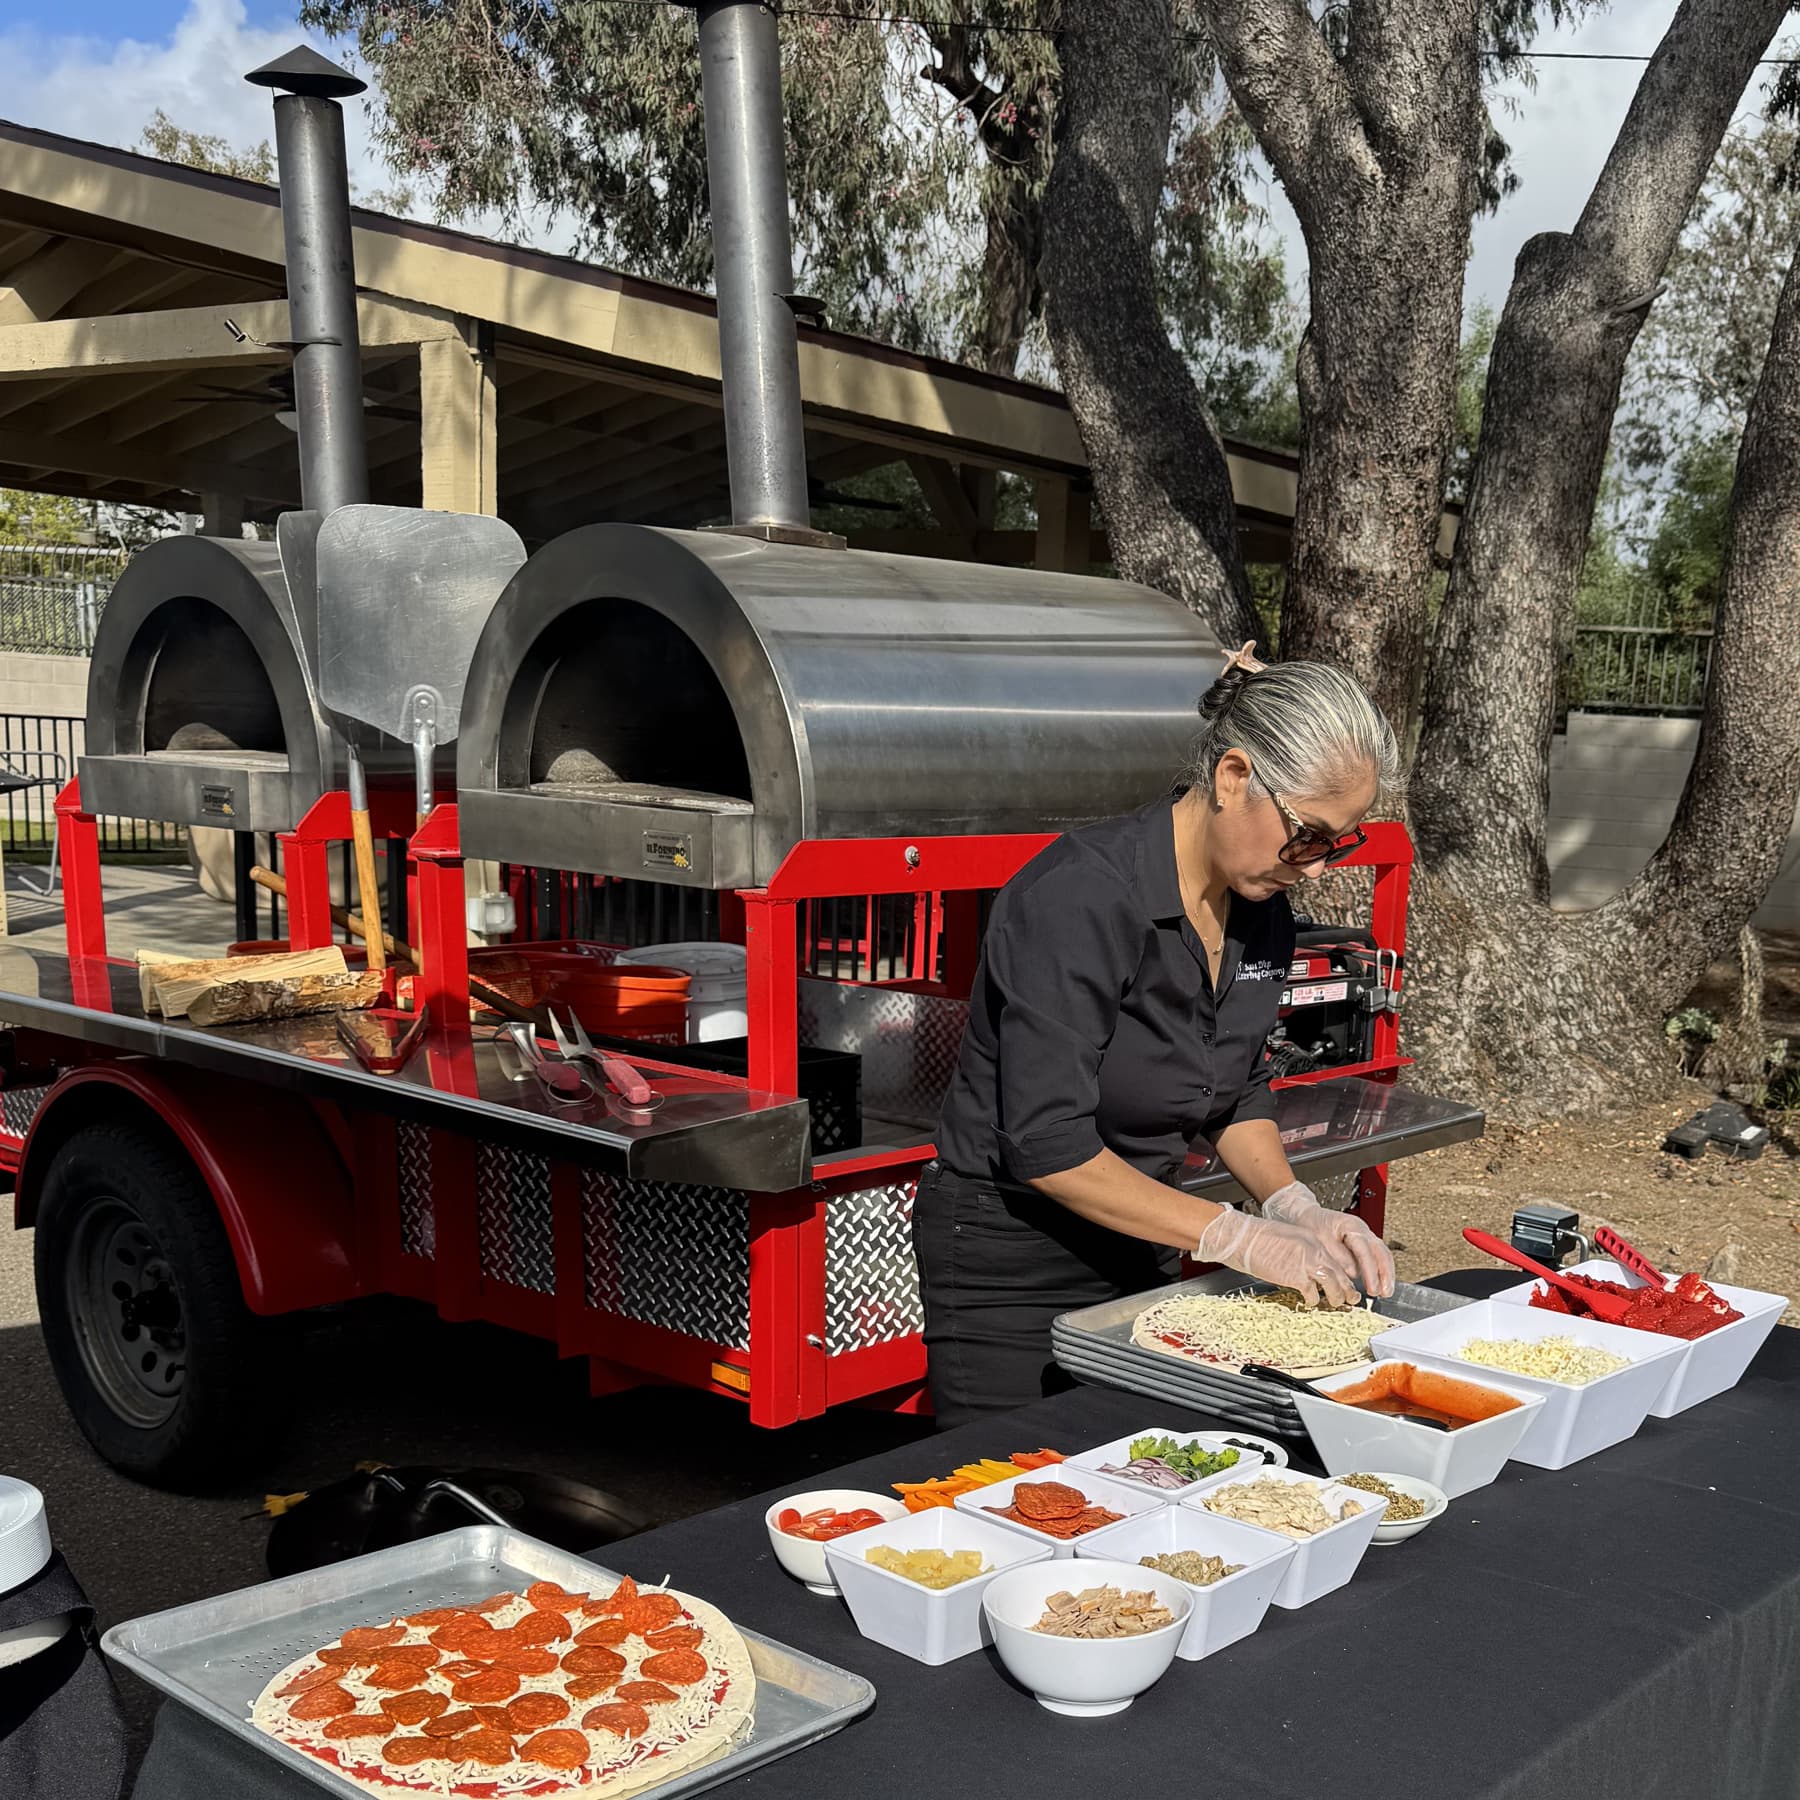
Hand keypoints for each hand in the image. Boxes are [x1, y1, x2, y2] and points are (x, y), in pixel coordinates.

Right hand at [1195, 1205, 1360, 1309]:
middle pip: (1340, 1274)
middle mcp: (1314, 1251)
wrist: (1243, 1237)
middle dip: (1347, 1290)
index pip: (1335, 1261)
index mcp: (1312, 1240)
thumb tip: (1306, 1269)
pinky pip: (1312, 1294)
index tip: (1346, 1284)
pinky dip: (1313, 1301)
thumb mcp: (1287, 1239)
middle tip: (1351, 1300)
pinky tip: (1310, 1302)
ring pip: (1333, 1286)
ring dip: (1336, 1298)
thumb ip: (1301, 1253)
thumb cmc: (1257, 1238)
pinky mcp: (1296, 1277)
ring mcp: (1307, 1264)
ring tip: (1335, 1304)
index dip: (1343, 1275)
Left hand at [1260, 1180, 1395, 1297]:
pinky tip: (1380, 1286)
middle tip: (1385, 1292)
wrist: (1306, 1215)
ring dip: (1386, 1274)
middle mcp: (1362, 1231)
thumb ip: (1336, 1255)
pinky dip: (1380, 1272)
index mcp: (1351, 1226)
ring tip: (1386, 1292)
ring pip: (1382, 1255)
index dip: (1370, 1271)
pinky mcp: (1363, 1245)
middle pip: (1381, 1252)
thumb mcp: (1318, 1239)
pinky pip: (1377, 1258)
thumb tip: (1353, 1272)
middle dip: (1385, 1273)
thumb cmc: (1310, 1225)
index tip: (1372, 1287)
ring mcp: (1365, 1237)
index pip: (1365, 1250)